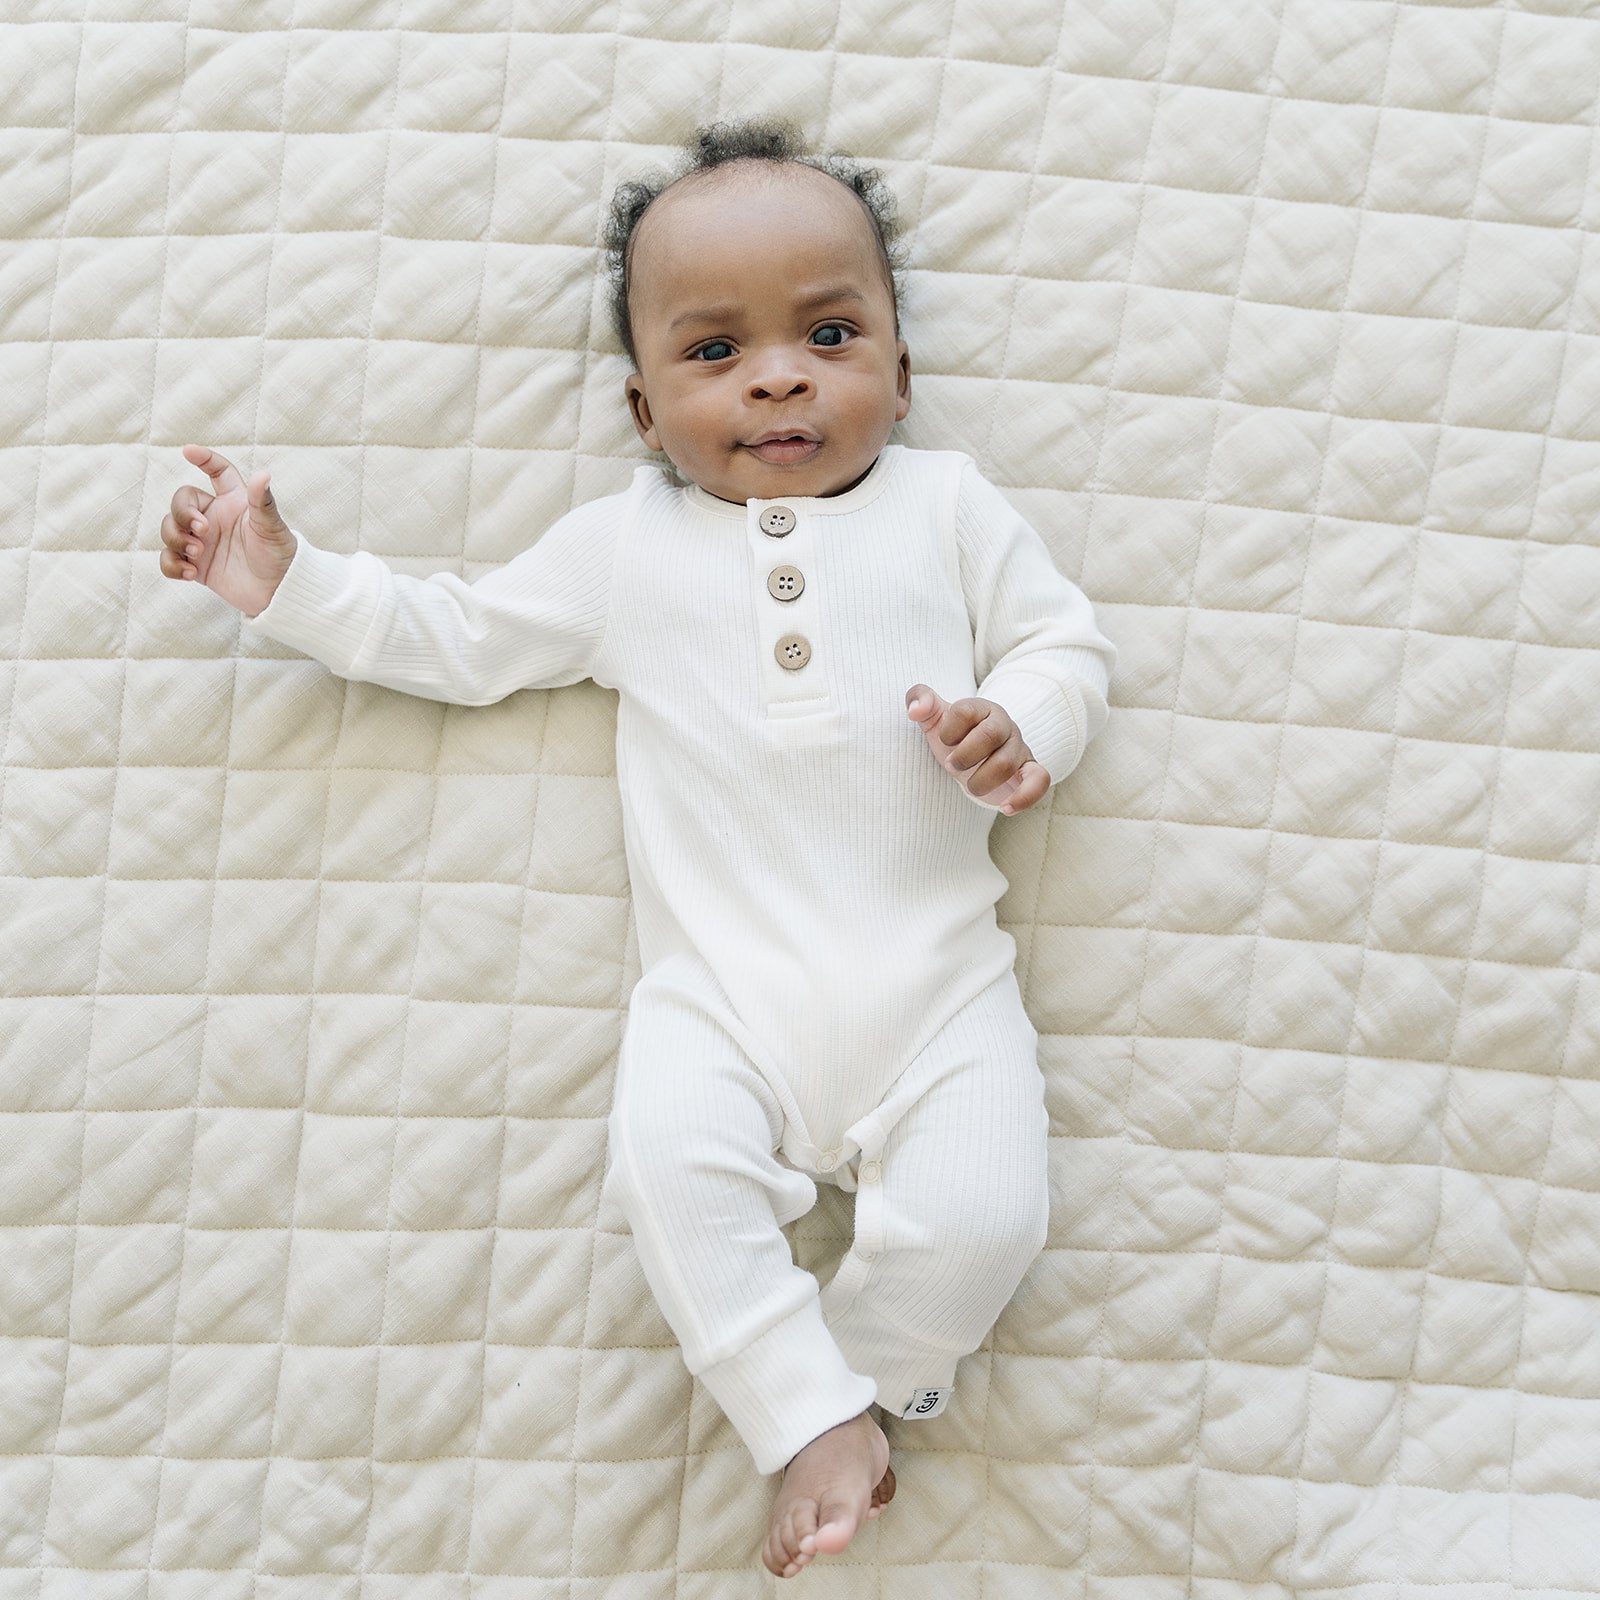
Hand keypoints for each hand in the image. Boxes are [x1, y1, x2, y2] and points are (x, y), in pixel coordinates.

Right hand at [160, 444, 295, 617]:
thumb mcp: (272, 528)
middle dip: (183, 513)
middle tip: (202, 531)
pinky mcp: (197, 565)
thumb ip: (263, 502)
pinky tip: (190, 573)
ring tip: (197, 554)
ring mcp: (203, 541)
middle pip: (181, 501)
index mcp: (234, 502)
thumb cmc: (280, 555)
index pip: (217, 472)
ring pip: (170, 528)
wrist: (279, 592)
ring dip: (176, 539)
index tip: (188, 451)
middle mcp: (214, 517)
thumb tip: (263, 474)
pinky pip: (169, 559)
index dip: (204, 458)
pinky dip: (172, 564)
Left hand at [905, 684, 1050, 813]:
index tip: (944, 741)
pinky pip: (1040, 780)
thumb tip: (915, 710)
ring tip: (970, 786)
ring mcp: (1019, 748)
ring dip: (980, 781)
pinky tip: (1005, 809)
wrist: (974, 759)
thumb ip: (919, 700)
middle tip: (951, 766)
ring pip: (1006, 763)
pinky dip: (1024, 797)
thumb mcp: (934, 718)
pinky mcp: (1029, 771)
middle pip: (991, 734)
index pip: (965, 710)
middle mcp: (1004, 725)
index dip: (947, 730)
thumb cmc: (954, 737)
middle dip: (964, 755)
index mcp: (981, 708)